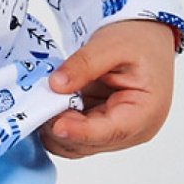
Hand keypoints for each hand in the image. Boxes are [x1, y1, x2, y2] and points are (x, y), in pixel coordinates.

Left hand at [42, 19, 176, 158]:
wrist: (145, 38)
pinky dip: (58, 124)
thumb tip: (56, 85)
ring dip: (56, 128)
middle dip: (61, 127)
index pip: (111, 131)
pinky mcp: (100, 128)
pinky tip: (49, 105)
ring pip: (77, 145)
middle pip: (90, 143)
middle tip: (39, 103)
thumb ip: (84, 64)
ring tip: (43, 101)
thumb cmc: (138, 41)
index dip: (81, 132)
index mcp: (145, 112)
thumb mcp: (111, 45)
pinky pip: (74, 136)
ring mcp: (115, 132)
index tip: (56, 125)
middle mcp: (132, 131)